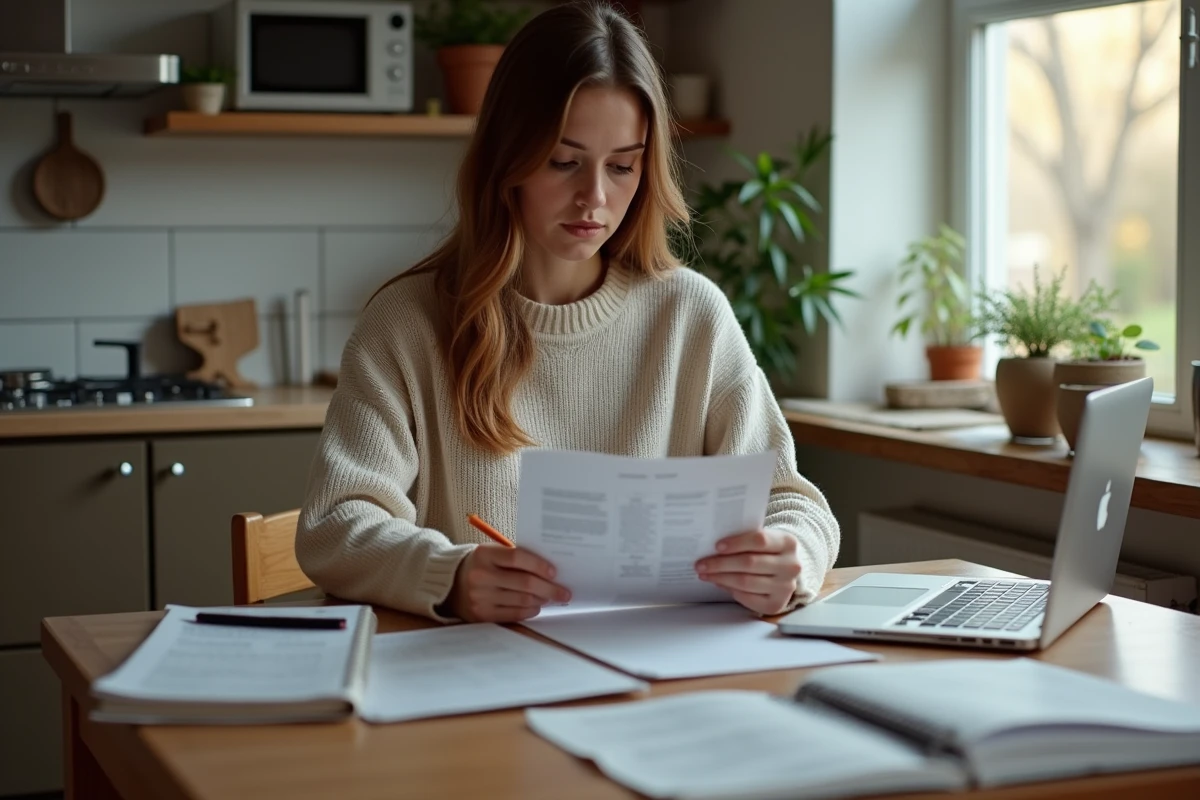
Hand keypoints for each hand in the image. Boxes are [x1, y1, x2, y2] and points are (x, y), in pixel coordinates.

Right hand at [443, 546, 570, 622]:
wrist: (449, 583)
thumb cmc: (481, 565)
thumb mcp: (492, 554)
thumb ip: (515, 559)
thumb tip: (550, 572)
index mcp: (484, 554)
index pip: (517, 558)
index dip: (539, 565)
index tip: (554, 572)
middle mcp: (480, 576)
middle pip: (523, 583)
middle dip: (549, 588)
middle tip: (564, 592)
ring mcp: (479, 597)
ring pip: (521, 600)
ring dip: (541, 600)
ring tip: (551, 598)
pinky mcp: (481, 614)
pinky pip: (513, 614)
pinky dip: (529, 611)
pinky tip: (536, 606)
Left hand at [694, 529, 801, 614]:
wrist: (787, 569)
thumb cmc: (768, 551)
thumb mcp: (765, 539)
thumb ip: (745, 540)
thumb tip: (714, 549)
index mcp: (788, 543)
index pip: (759, 540)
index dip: (736, 543)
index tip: (717, 546)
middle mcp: (791, 566)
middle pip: (749, 563)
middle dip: (721, 564)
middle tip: (701, 564)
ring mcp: (785, 587)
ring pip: (746, 582)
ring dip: (721, 578)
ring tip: (705, 574)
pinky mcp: (776, 604)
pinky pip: (747, 598)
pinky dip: (730, 590)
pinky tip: (720, 583)